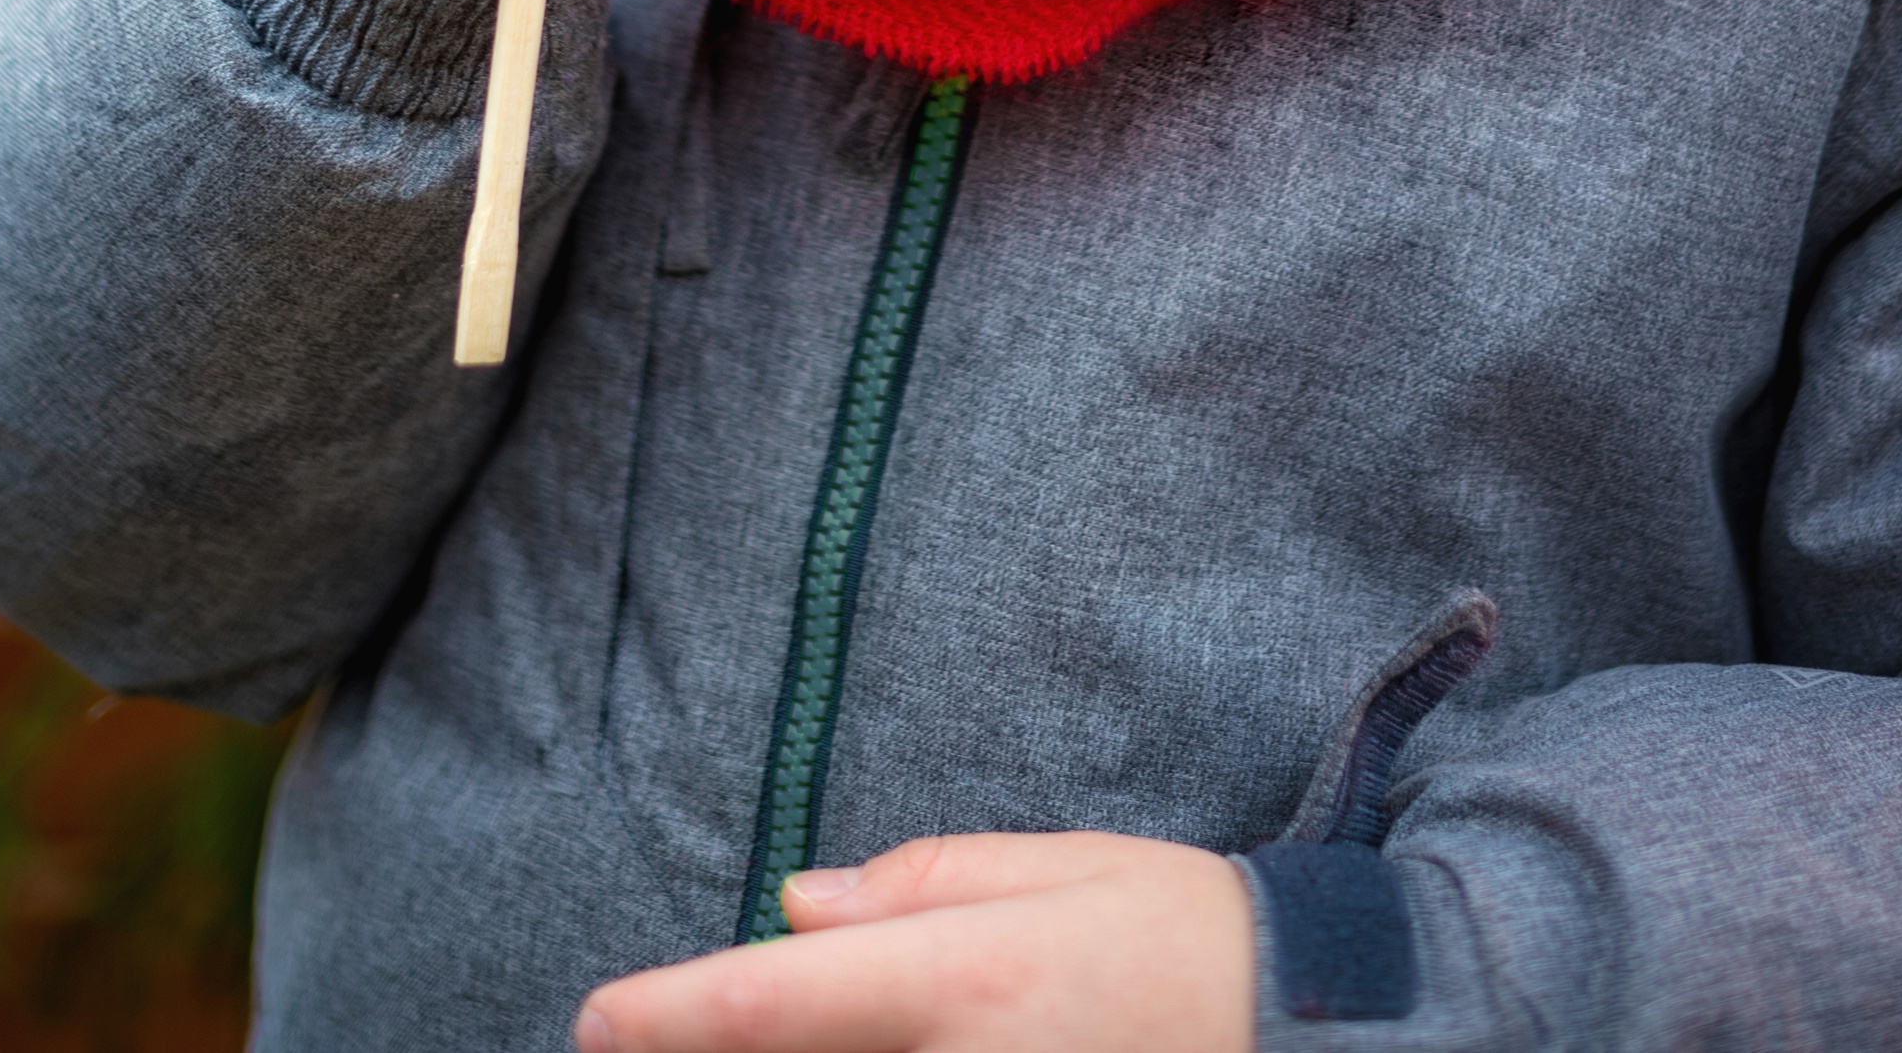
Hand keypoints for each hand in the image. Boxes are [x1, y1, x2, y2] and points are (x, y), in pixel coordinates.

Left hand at [572, 834, 1254, 1052]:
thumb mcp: (1062, 866)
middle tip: (640, 1045)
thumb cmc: (1186, 934)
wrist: (1307, 1035)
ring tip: (731, 1051)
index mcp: (966, 977)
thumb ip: (921, 883)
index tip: (594, 1022)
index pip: (776, 1000)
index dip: (670, 1017)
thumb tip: (798, 905)